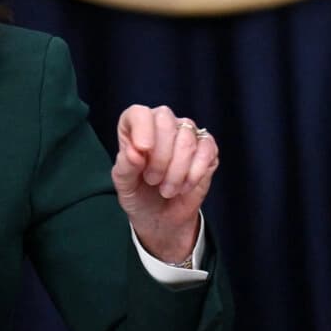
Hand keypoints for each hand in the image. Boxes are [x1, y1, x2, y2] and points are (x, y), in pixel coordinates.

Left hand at [112, 104, 219, 263]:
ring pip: (186, 139)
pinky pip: (206, 150)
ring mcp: (186, 134)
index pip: (139, 113)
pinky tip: (184, 186)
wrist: (161, 217)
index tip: (142, 150)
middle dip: (160, 157)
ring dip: (176, 171)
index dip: (142, 128)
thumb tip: (135, 151)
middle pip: (165, 121)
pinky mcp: (207, 149)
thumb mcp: (124, 184)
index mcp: (135, 127)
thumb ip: (126, 166)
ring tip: (166, 189)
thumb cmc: (138, 194)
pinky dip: (194, 173)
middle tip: (152, 180)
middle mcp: (161, 124)